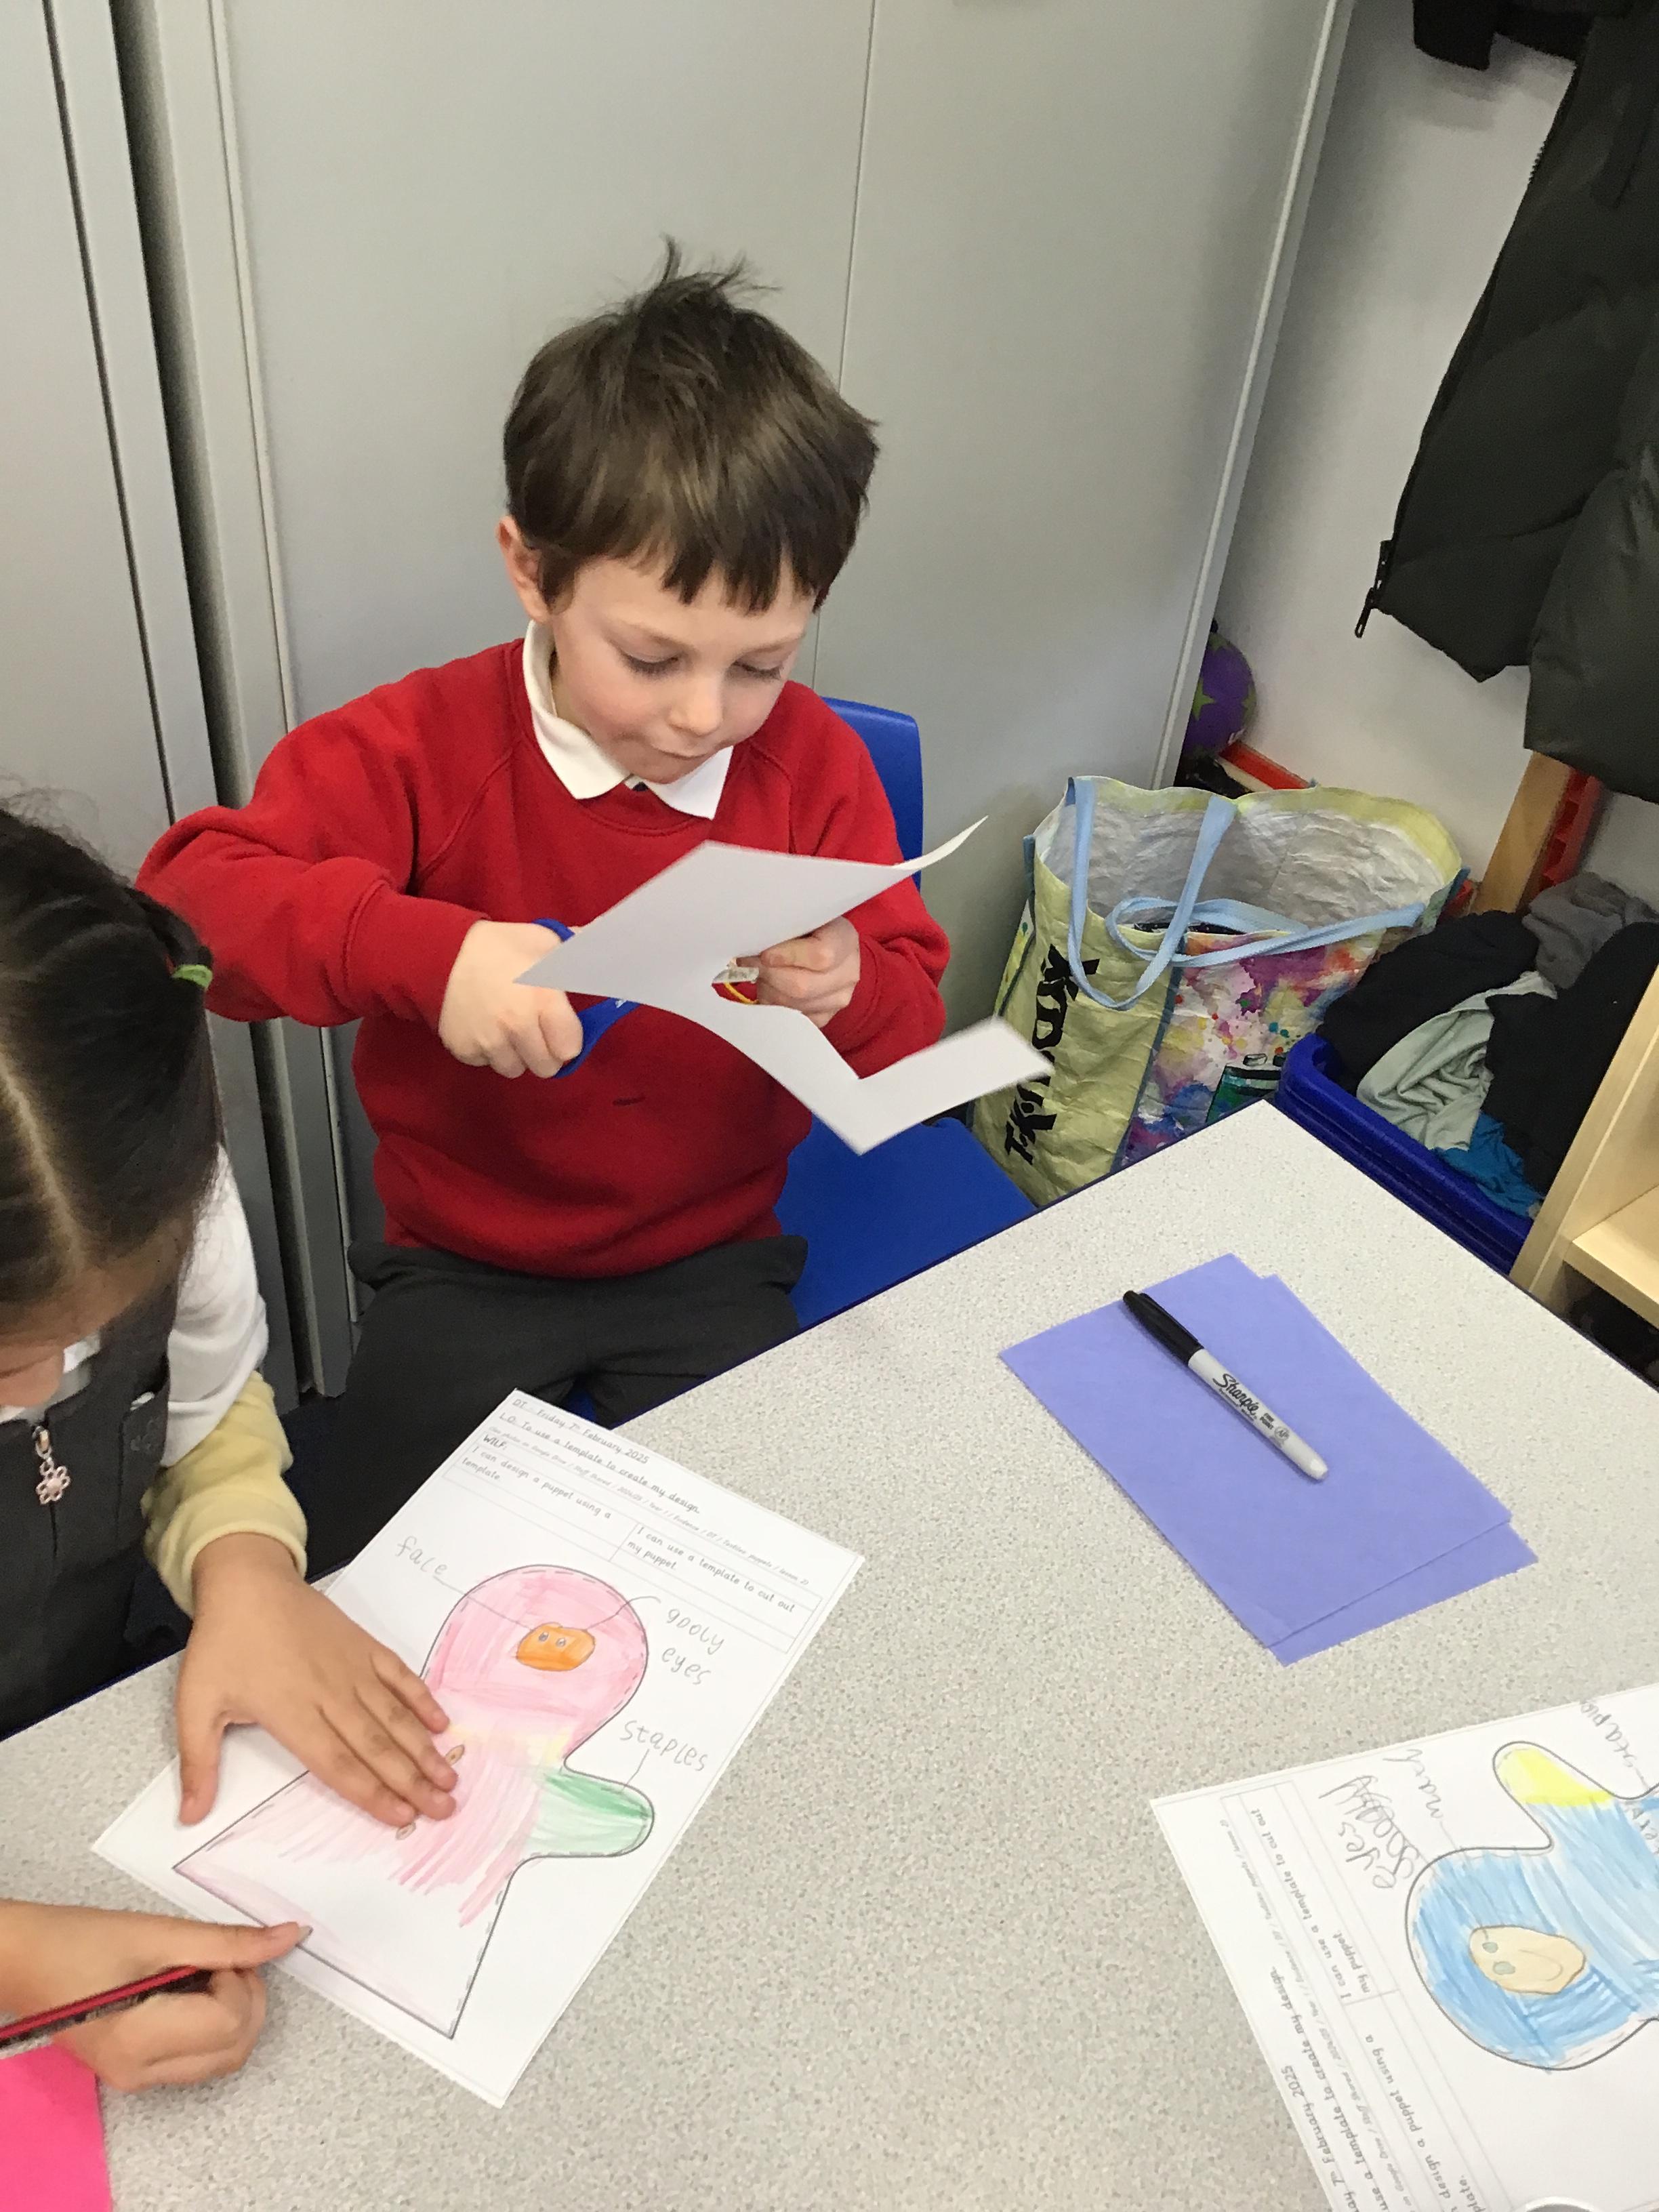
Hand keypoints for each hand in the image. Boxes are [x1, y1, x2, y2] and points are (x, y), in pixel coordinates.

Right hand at [0, 1899, 301, 2090]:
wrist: (23, 1960)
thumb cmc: (79, 1941)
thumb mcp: (158, 1933)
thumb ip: (227, 1941)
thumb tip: (288, 1937)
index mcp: (140, 2042)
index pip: (230, 2022)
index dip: (240, 1979)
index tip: (218, 1951)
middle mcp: (140, 2073)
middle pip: (235, 2048)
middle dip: (246, 1997)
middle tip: (221, 1958)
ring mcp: (137, 2078)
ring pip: (223, 2058)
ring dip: (233, 2011)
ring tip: (203, 1969)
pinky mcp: (136, 2070)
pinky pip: (199, 2057)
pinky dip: (213, 2023)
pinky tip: (191, 1988)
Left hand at [179, 1535, 456, 1828]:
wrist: (248, 1583)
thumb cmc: (223, 1642)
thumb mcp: (195, 1704)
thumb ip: (198, 1763)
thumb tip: (189, 1815)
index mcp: (292, 1712)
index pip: (338, 1764)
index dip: (372, 1793)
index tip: (401, 1817)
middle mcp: (330, 1694)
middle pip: (377, 1746)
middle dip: (413, 1781)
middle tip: (444, 1807)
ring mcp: (352, 1668)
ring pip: (394, 1715)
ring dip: (423, 1748)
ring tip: (448, 1775)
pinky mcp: (363, 1646)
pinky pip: (399, 1676)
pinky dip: (421, 1699)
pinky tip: (440, 1723)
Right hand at [437, 920, 583, 1076]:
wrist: (441, 952)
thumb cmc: (501, 947)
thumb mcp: (545, 941)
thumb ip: (580, 953)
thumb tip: (613, 947)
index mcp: (543, 999)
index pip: (570, 1048)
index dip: (567, 1039)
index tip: (560, 1028)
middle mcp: (517, 1025)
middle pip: (546, 1067)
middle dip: (544, 1052)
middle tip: (534, 1030)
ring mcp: (488, 1041)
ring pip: (515, 1069)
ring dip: (515, 1055)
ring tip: (506, 1027)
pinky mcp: (463, 1049)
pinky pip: (485, 1064)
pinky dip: (487, 1052)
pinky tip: (483, 1027)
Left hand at [753, 917, 860, 1027]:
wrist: (825, 946)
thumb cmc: (808, 928)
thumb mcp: (801, 917)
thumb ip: (784, 928)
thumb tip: (754, 943)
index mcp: (845, 940)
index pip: (821, 955)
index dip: (787, 956)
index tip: (764, 953)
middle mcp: (848, 973)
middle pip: (802, 986)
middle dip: (768, 975)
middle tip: (749, 963)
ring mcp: (839, 999)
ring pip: (794, 1005)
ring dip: (767, 990)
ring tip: (759, 974)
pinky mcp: (825, 1016)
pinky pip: (793, 1018)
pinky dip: (774, 1005)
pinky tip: (770, 988)